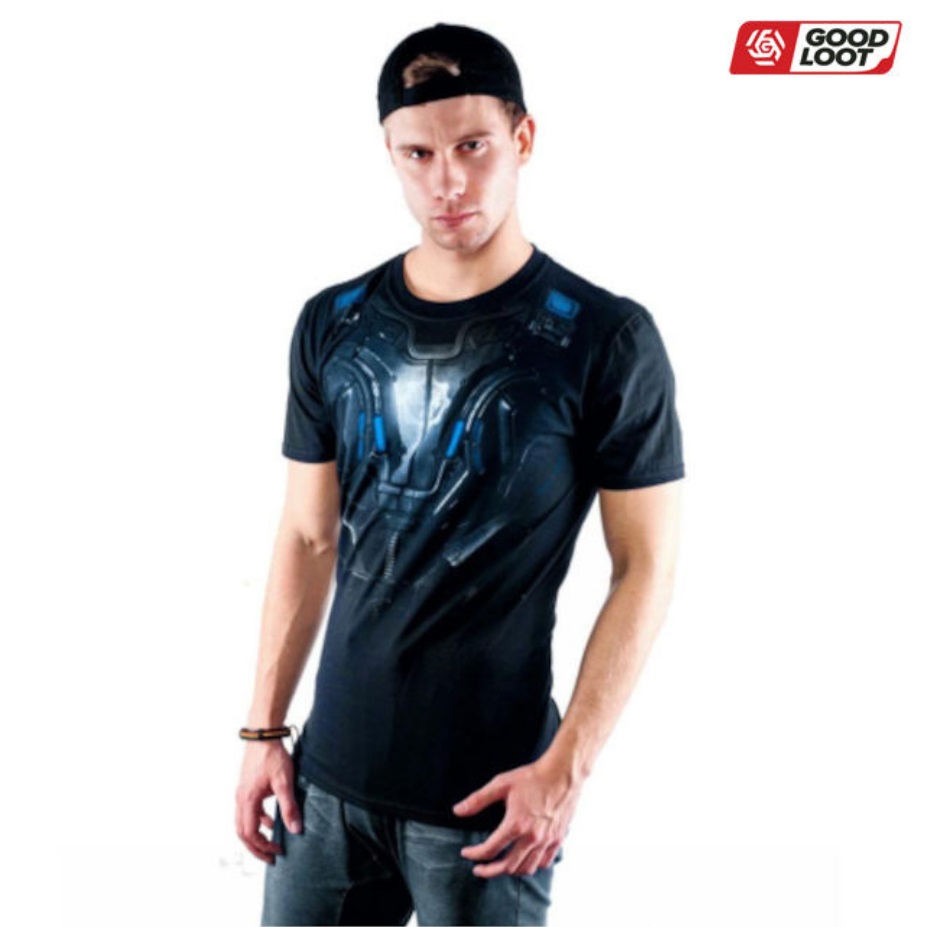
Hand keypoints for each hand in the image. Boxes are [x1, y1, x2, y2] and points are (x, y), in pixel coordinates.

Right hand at [235, 739, 303, 863]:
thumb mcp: (285, 782)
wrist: (263, 734)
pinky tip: (270, 820)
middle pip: (242, 833)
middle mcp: (240, 799)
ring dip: (255, 835)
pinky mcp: (246, 787)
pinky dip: (257, 820)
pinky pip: (248, 811)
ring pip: (243, 823)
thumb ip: (289, 807)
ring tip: (270, 842)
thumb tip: (295, 829)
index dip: (263, 847)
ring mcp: (242, 792)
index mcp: (248, 800)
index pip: (250, 835)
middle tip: (271, 857)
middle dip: (256, 848)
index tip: (278, 852)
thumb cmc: (272, 755)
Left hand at [451, 756, 581, 877]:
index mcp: (515, 824)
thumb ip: (478, 800)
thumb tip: (457, 810)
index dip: (474, 854)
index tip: (466, 853)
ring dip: (509, 870)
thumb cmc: (532, 777)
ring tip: (499, 866)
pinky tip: (524, 860)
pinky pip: (543, 863)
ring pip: (526, 868)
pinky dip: (531, 866)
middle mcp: (532, 837)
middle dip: (489, 871)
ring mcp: (546, 840)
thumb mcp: (501, 784)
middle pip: (507, 866)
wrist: (563, 773)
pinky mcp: (558, 839)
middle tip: (478, 869)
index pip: (490, 850)